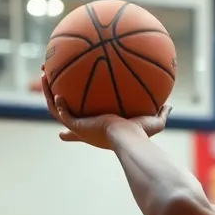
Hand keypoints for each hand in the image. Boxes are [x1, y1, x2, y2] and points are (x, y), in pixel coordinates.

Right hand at [39, 71, 168, 147]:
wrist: (129, 139)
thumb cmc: (142, 135)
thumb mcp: (153, 121)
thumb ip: (161, 113)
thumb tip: (169, 105)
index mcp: (99, 129)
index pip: (84, 127)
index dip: (72, 128)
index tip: (64, 130)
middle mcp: (86, 130)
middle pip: (64, 115)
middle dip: (53, 100)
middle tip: (49, 86)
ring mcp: (80, 128)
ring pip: (55, 110)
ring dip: (47, 93)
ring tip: (45, 76)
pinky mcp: (77, 126)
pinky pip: (61, 112)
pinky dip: (57, 102)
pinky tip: (56, 89)